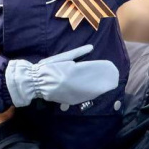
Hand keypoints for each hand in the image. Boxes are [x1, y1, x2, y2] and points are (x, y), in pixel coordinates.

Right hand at [5, 45, 119, 106]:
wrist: (34, 82)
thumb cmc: (47, 67)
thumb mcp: (61, 58)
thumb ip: (77, 53)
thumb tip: (91, 48)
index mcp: (70, 70)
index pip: (90, 69)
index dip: (101, 69)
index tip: (111, 68)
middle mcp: (72, 82)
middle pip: (92, 81)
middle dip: (103, 80)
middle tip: (114, 78)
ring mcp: (70, 92)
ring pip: (90, 91)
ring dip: (100, 89)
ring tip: (108, 86)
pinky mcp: (68, 99)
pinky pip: (83, 98)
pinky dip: (91, 95)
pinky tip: (96, 92)